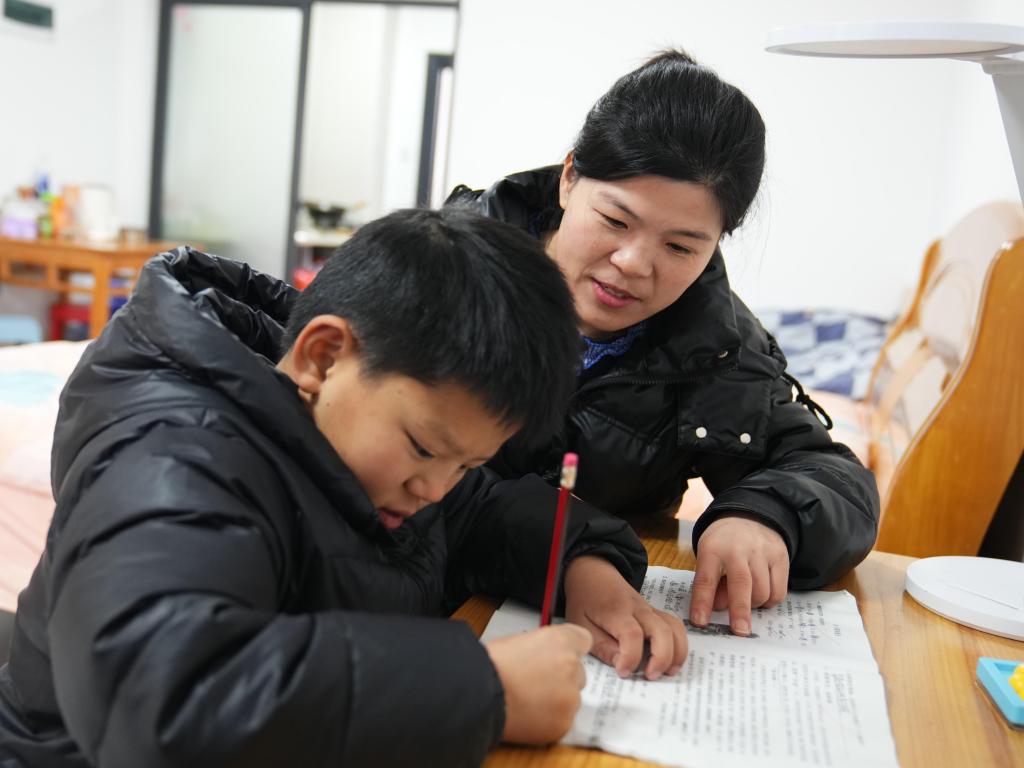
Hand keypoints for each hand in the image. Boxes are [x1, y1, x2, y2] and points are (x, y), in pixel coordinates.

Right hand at [485, 624, 591, 743]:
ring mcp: (570, 698)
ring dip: (557, 700)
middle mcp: (571, 667)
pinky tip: (528, 715)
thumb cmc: (490, 666)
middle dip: (562, 678)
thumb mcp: (518, 641)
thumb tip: (547, 657)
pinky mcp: (563, 724)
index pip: (583, 640)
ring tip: (528, 701)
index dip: (570, 650)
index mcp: (560, 640)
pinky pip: (563, 721)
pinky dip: (550, 720)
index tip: (562, 657)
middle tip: (537, 683)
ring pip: (571, 699)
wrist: (478, 695)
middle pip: (579, 673)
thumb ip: (543, 647)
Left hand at [563, 555, 686, 680]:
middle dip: (661, 658)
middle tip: (649, 676)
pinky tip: (670, 661)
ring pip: (674, 628)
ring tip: (666, 672)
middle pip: (661, 630)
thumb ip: (601, 645)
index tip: (623, 672)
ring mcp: (650, 609)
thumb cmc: (585, 601)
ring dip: (676, 652)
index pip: (632, 634)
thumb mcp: (581, 624)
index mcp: (616, 610)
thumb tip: (621, 664)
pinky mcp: (656, 613)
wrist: (593, 574)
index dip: (631, 657)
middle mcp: (638, 609)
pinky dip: (679, 644)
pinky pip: (675, 626)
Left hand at [690, 514, 788, 634]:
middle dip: (739, 610)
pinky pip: (778, 591)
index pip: (706, 579)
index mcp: (713, 549)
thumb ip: (711, 585)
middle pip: (741, 584)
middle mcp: (738, 549)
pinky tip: (761, 594)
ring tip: (746, 599)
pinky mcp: (781, 557)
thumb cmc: (724, 544)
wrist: (750, 515)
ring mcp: (762, 552)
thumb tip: (719, 609)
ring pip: (762, 592)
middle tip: (738, 632)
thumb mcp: (709, 558)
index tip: (700, 622)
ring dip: (753, 605)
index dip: (702, 602)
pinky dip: (770, 601)